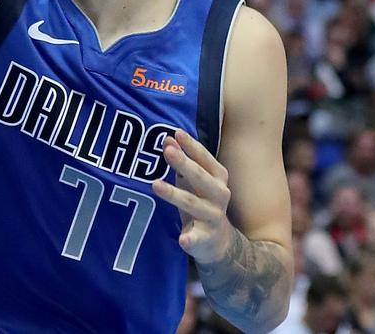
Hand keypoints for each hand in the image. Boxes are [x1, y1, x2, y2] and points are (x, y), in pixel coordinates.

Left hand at [152, 129, 235, 263]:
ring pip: (192, 204)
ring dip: (174, 194)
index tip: (176, 133)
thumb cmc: (202, 201)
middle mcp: (218, 195)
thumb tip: (168, 138)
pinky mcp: (205, 238)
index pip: (205, 159)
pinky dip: (191, 239)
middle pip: (200, 178)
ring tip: (155, 185)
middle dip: (185, 164)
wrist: (219, 241)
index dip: (191, 146)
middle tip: (168, 151)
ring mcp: (213, 217)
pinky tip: (183, 240)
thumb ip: (183, 160)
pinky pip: (197, 238)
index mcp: (217, 178)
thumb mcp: (193, 180)